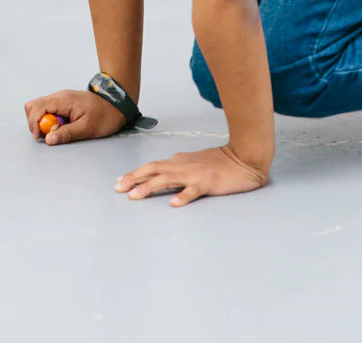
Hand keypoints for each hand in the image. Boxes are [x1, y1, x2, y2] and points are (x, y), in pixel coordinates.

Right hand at [23, 89, 126, 144]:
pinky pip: (48, 110)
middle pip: (34, 105)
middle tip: (46, 135)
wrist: (116, 104)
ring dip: (41, 121)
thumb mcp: (87, 128)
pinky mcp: (63, 103)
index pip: (38, 106)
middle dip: (35, 122)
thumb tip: (48, 140)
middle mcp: (59, 96)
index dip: (34, 122)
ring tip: (55, 132)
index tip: (40, 136)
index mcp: (63, 100)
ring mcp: (60, 99)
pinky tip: (60, 127)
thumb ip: (66, 133)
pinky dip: (48, 120)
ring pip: (39, 107)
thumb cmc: (104, 115)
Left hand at [115, 144, 268, 206]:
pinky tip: (174, 204)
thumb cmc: (218, 162)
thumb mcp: (192, 162)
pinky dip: (183, 196)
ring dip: (149, 187)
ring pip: (167, 179)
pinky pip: (193, 191)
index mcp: (177, 162)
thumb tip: (160, 174)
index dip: (134, 174)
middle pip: (152, 170)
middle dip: (134, 178)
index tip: (119, 182)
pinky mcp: (208, 183)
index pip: (151, 167)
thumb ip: (176, 168)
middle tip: (118, 188)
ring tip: (135, 196)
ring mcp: (194, 174)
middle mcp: (181, 166)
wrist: (242, 157)